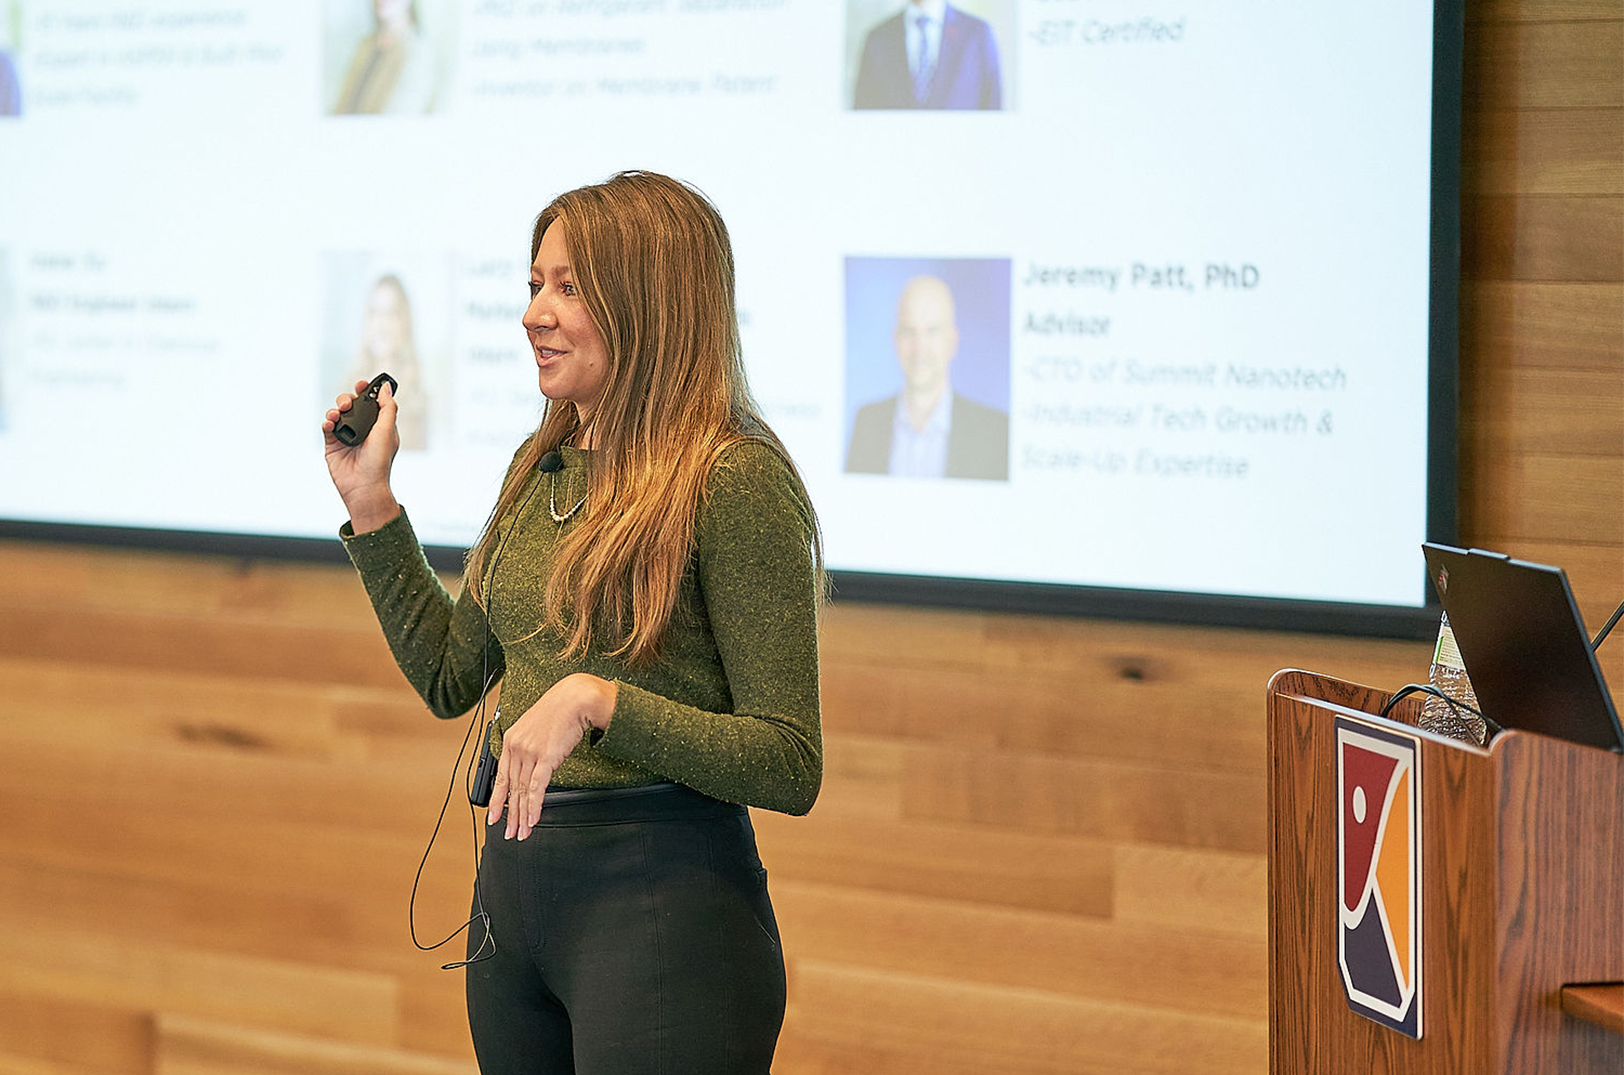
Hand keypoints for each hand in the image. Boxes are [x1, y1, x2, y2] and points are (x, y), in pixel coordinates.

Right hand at [321, 379, 400, 532]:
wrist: (364, 486)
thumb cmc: (379, 461)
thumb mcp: (388, 431)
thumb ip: (387, 407)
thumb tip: (384, 387)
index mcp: (378, 425)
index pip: (371, 403)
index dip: (365, 391)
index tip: (361, 384)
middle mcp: (362, 429)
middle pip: (351, 405)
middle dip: (347, 399)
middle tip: (347, 404)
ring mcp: (346, 436)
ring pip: (336, 414)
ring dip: (335, 409)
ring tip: (337, 414)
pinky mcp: (332, 445)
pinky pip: (327, 427)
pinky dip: (326, 422)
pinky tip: (330, 423)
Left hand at [488, 674, 616, 839]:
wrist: (575, 698)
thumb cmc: (559, 710)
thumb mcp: (536, 727)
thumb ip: (529, 746)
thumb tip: (531, 767)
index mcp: (511, 740)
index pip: (501, 776)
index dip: (497, 799)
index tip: (494, 816)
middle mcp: (517, 747)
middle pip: (511, 788)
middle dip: (510, 814)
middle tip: (509, 832)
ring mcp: (530, 752)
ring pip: (522, 792)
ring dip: (523, 815)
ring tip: (522, 832)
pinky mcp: (545, 757)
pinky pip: (536, 788)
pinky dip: (534, 806)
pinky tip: (533, 819)